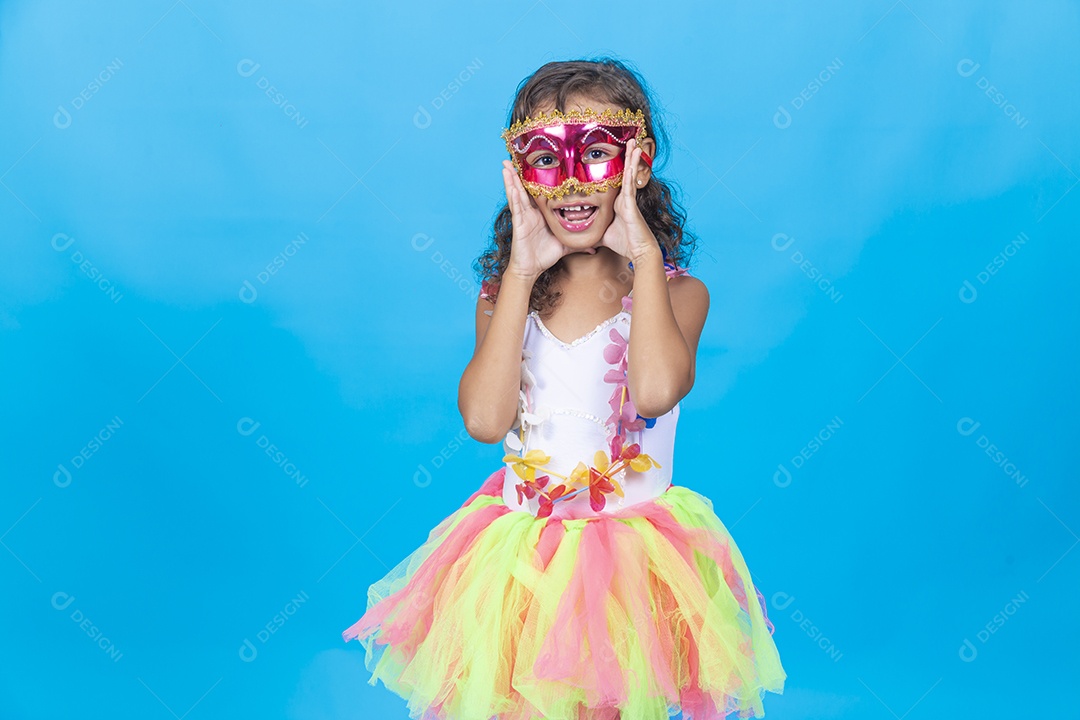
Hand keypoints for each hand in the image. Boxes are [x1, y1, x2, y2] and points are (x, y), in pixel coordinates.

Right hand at [501, 161, 584, 278]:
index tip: (539, 164)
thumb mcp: (565, 244)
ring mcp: (523, 215)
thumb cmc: (545, 255)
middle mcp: (530, 211)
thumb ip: (579, 243)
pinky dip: (511, 190)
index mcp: (540, 214)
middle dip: (520, 173)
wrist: (531, 269)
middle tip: (517, 155)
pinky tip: (508, 179)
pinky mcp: (518, 220)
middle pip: (525, 188)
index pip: (539, 192)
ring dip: (511, 177)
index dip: (537, 179)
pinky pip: (515, 203)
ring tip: (506, 162)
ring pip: (517, 192)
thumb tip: (594, 247)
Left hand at [599, 138, 660, 261]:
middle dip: (626, 157)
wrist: (638, 252)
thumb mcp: (601, 233)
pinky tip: (633, 158)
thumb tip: (578, 232)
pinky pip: (629, 183)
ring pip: (629, 174)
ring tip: (633, 142)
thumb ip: (592, 229)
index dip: (616, 168)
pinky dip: (631, 170)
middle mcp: (624, 198)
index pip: (615, 182)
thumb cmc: (622, 243)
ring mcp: (628, 199)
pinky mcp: (631, 203)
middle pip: (624, 173)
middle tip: (628, 141)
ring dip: (631, 158)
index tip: (612, 156)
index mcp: (617, 203)